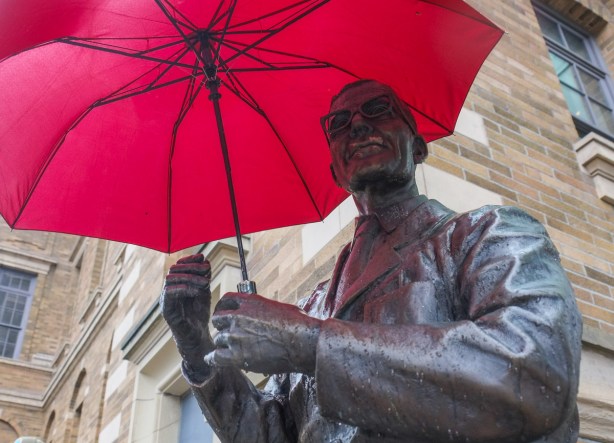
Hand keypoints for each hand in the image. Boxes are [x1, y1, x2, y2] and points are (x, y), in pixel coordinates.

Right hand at [160, 254, 213, 372]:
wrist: (198, 337)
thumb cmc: (200, 314)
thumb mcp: (204, 291)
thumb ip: (204, 277)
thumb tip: (205, 260)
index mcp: (176, 284)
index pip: (178, 265)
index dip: (189, 259)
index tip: (203, 258)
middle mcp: (168, 290)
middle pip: (173, 269)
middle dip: (191, 267)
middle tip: (206, 270)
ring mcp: (166, 300)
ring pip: (170, 279)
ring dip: (189, 278)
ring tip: (205, 283)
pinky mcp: (166, 311)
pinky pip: (169, 294)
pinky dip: (183, 289)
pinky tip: (196, 291)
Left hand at [207, 293, 321, 374]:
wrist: (302, 343)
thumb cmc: (298, 325)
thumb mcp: (280, 307)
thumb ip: (264, 310)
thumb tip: (264, 315)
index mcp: (250, 301)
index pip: (226, 300)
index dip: (224, 308)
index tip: (225, 315)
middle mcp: (238, 316)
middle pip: (218, 320)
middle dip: (223, 326)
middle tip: (230, 334)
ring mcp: (235, 335)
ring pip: (218, 339)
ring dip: (225, 344)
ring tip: (234, 350)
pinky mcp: (236, 354)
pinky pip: (216, 356)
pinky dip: (216, 358)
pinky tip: (217, 359)